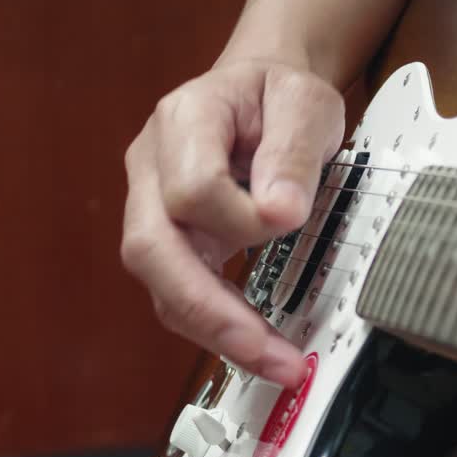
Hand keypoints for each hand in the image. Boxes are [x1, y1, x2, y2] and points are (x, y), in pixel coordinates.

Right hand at [120, 59, 344, 386]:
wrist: (264, 93)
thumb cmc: (280, 95)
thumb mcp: (304, 102)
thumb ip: (292, 150)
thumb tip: (280, 213)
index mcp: (182, 122)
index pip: (192, 188)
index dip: (242, 216)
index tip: (292, 217)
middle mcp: (151, 168)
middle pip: (151, 251)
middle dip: (209, 311)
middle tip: (267, 352)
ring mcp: (154, 208)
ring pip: (161, 286)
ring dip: (218, 333)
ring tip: (277, 364)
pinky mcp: (173, 242)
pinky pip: (183, 295)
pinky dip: (222, 327)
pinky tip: (262, 348)